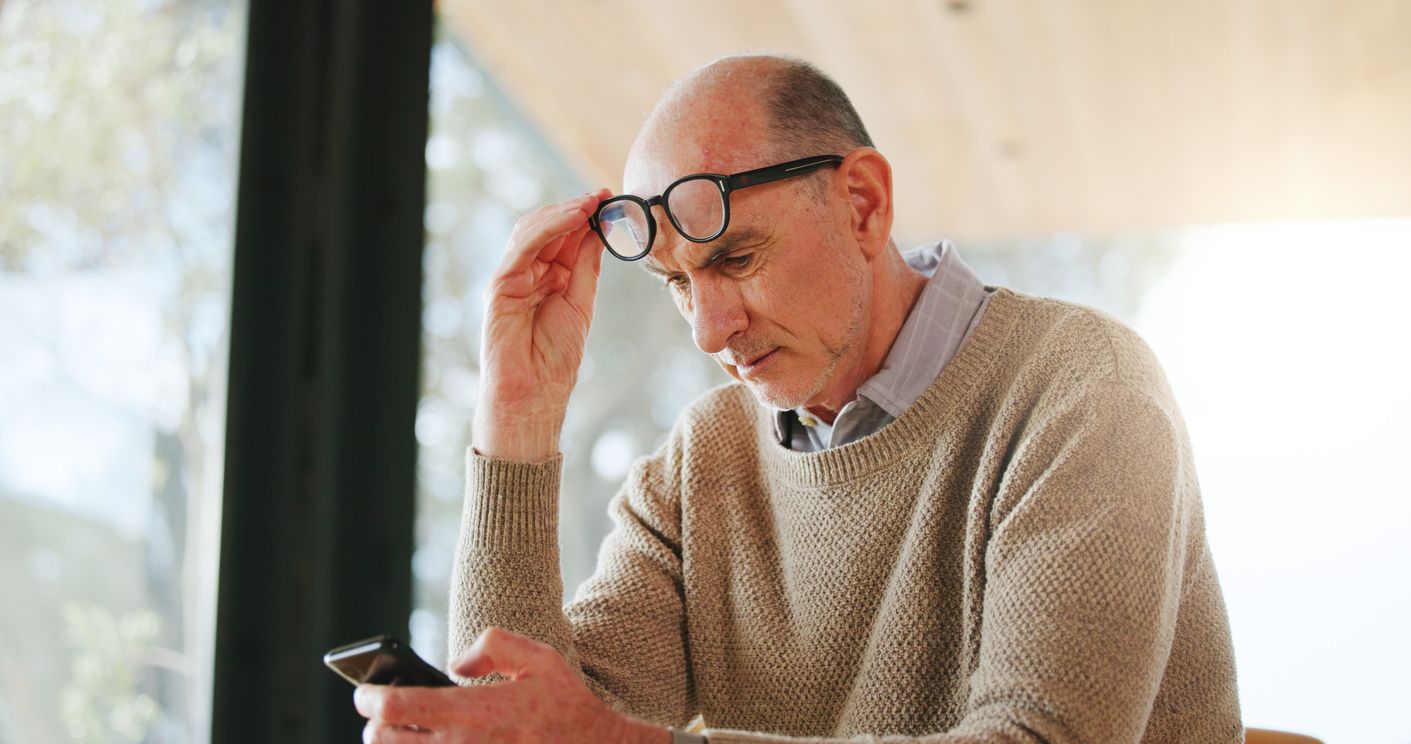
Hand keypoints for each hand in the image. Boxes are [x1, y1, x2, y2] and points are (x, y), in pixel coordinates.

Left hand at [354, 626, 665, 743]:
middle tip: (381, 715)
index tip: (364, 692)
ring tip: (401, 735)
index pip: (395, 707)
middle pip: (384, 741)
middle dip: (375, 725)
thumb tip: (457, 663)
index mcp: (471, 711)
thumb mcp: (538, 658)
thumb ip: (492, 645)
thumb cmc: (565, 707)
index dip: (369, 697)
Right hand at [473, 190, 610, 461]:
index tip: (610, 198)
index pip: (564, 236)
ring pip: (532, 231)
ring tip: (591, 202)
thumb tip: (599, 229)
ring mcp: (511, 277)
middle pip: (547, 228)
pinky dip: (548, 228)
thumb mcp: (581, 303)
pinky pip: (522, 248)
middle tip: (602, 194)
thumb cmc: (555, 359)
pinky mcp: (499, 285)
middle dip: (575, 208)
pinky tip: (571, 218)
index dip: (586, 215)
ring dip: (563, 213)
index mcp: (548, 277)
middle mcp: (528, 273)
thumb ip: (586, 266)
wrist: (534, 395)